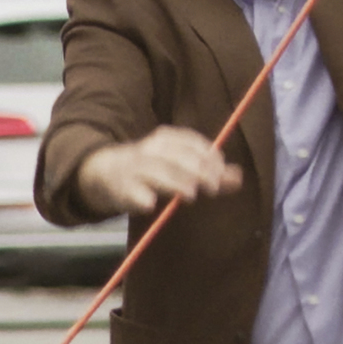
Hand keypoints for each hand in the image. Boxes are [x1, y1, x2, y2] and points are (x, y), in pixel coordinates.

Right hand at [75, 126, 242, 215]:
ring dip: (174, 182)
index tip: (221, 175)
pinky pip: (131, 192)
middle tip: (213, 188)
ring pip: (155, 172)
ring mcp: (134, 169)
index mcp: (166, 139)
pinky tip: (151, 204)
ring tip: (190, 195)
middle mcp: (149, 150)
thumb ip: (209, 172)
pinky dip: (141, 197)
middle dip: (197, 171)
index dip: (209, 157)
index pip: (191, 143)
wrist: (105, 173)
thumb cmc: (151, 170)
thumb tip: (238, 177)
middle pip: (176, 157)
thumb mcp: (180, 165)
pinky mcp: (121, 188)